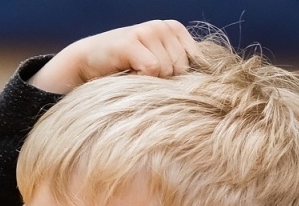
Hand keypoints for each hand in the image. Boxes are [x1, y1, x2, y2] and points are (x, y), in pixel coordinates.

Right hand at [29, 20, 198, 94]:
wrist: (87, 62)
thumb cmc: (126, 68)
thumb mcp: (158, 62)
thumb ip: (180, 66)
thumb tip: (211, 86)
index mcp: (174, 29)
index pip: (196, 62)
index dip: (180, 78)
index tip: (161, 81)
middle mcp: (163, 26)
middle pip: (182, 68)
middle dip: (164, 81)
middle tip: (143, 77)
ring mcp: (147, 30)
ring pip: (167, 70)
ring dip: (150, 81)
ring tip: (134, 74)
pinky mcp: (131, 41)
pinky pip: (151, 70)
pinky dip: (140, 80)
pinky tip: (128, 75)